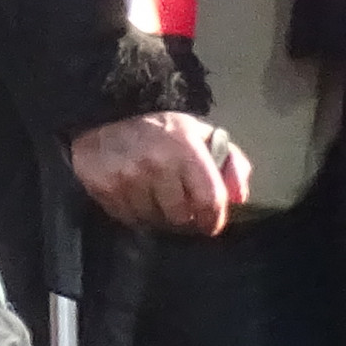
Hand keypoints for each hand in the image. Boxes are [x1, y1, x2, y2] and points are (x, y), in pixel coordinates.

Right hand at [71, 110, 249, 236]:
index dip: (214, 219)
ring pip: (156, 222)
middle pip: (182, 217)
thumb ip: (229, 162)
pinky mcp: (107, 189)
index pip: (209, 198)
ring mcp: (129, 177)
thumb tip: (240, 198)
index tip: (211, 226)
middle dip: (185, 218)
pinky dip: (137, 215)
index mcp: (186, 147)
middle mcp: (158, 162)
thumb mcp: (199, 134)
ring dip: (159, 217)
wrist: (104, 120)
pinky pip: (131, 220)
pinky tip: (135, 197)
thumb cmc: (160, 132)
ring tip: (155, 198)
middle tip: (179, 207)